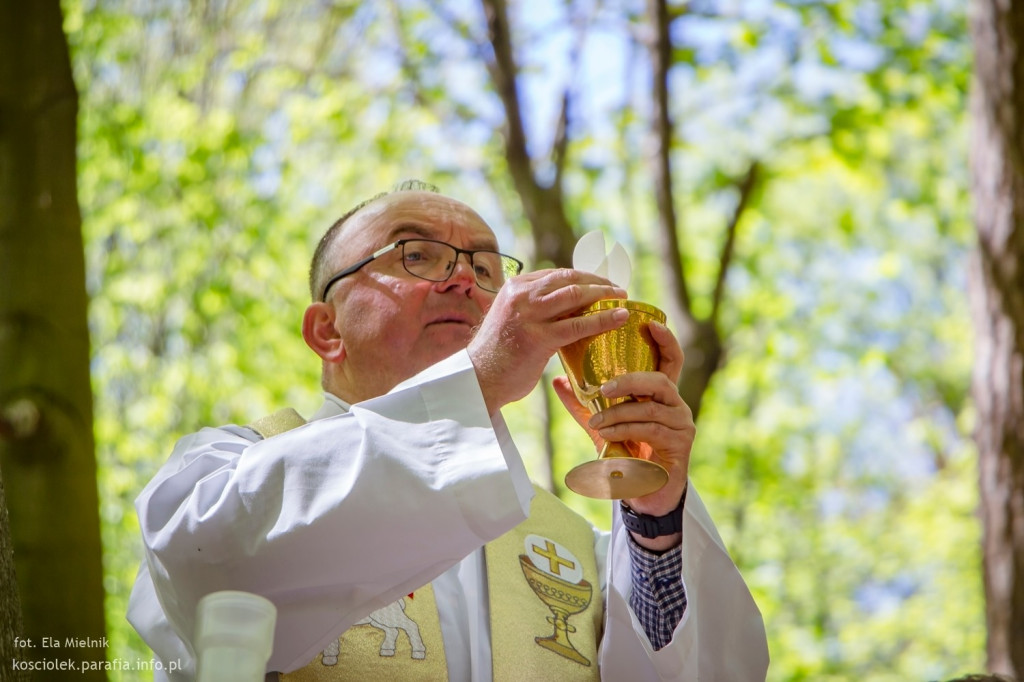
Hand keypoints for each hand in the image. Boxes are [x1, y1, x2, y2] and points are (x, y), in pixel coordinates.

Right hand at [468, 269, 627, 413]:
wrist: (478, 380)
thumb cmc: (497, 355)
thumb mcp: (512, 320)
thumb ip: (534, 310)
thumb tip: (565, 310)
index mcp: (514, 288)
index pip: (556, 274)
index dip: (584, 276)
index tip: (601, 283)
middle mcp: (521, 296)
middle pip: (569, 279)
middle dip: (598, 282)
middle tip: (618, 290)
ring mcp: (529, 315)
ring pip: (575, 295)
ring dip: (604, 295)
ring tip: (622, 299)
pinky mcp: (538, 338)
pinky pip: (577, 325)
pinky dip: (602, 319)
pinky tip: (620, 318)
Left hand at [553, 321, 693, 550]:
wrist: (644, 494)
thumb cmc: (627, 455)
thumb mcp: (602, 426)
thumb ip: (584, 404)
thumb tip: (558, 379)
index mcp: (661, 394)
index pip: (670, 360)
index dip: (665, 340)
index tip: (650, 323)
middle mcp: (676, 405)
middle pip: (661, 380)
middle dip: (631, 379)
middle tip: (603, 386)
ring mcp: (681, 424)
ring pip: (651, 407)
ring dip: (619, 412)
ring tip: (596, 419)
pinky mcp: (680, 444)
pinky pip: (650, 429)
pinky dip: (624, 429)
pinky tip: (606, 433)